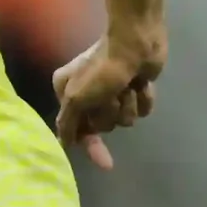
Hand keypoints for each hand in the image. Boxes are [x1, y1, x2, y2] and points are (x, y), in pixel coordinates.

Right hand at [51, 28, 164, 171]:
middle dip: (110, 113)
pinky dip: (143, 99)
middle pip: (102, 126)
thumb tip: (63, 144)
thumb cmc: (103, 69)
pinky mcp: (135, 88)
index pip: (77, 129)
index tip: (106, 163)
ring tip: (128, 85)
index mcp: (67, 92)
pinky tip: (141, 84)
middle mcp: (88, 94)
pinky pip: (142, 110)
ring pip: (124, 120)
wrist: (137, 43)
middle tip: (111, 94)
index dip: (91, 146)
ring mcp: (113, 92)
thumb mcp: (76, 99)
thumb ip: (68, 124)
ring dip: (128, 105)